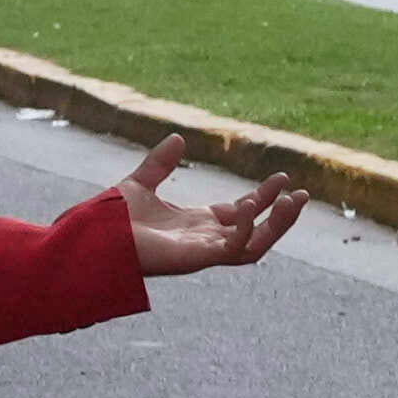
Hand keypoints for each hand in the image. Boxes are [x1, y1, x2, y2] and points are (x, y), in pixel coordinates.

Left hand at [109, 133, 310, 276]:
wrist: (95, 238)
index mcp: (197, 225)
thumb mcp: (141, 182)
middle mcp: (205, 241)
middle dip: (281, 216)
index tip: (283, 178)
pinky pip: (235, 249)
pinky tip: (250, 205)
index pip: (242, 213)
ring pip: (256, 246)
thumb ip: (160, 164)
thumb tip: (177, 137)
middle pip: (257, 232)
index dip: (264, 197)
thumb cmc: (111, 220)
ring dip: (278, 226)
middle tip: (302, 195)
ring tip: (294, 201)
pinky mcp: (198, 259)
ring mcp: (204, 253)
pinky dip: (247, 228)